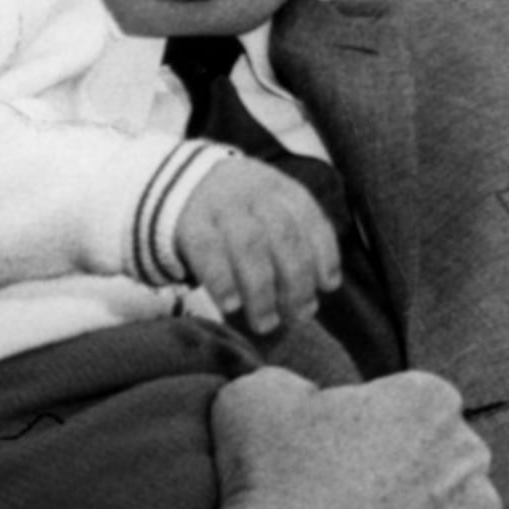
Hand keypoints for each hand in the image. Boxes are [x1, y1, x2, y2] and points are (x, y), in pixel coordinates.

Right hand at [168, 154, 341, 338]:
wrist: (179, 185)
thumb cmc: (239, 211)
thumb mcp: (268, 209)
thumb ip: (294, 240)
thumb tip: (323, 287)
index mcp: (280, 189)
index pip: (311, 218)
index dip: (324, 253)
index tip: (329, 286)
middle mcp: (254, 194)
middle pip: (284, 235)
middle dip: (297, 280)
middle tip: (301, 315)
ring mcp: (221, 207)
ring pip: (249, 245)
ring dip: (262, 290)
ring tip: (266, 323)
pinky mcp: (190, 224)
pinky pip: (209, 253)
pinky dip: (223, 282)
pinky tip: (232, 306)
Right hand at [184, 366, 506, 508]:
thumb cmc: (265, 488)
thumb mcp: (253, 398)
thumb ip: (291, 382)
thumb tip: (303, 395)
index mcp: (430, 400)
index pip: (408, 406)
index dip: (369, 432)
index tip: (336, 461)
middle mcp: (473, 454)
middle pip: (441, 457)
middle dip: (406, 475)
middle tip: (350, 507)